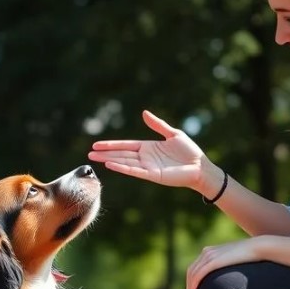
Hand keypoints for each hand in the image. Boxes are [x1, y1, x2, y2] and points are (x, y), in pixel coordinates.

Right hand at [88, 110, 217, 192]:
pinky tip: (110, 164)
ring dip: (109, 159)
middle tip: (89, 153)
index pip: (125, 145)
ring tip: (94, 158)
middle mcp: (145, 158)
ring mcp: (147, 167)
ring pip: (124, 162)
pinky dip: (122, 167)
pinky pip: (134, 170)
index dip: (111, 145)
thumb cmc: (189, 152)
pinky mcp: (152, 175)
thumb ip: (157, 125)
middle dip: (105, 153)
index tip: (97, 145)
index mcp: (148, 148)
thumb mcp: (172, 134)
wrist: (200, 166)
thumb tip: (144, 113)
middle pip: (121, 154)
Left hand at [185, 237, 265, 288]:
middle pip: (191, 271)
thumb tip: (228, 279)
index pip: (195, 267)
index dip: (191, 280)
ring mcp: (209, 256)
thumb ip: (227, 267)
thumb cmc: (250, 256)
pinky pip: (198, 276)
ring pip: (193, 275)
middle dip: (189, 286)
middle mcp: (207, 252)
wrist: (258, 248)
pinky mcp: (213, 261)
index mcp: (210, 251)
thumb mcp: (234, 261)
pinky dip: (193, 287)